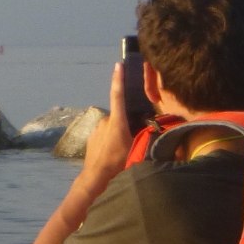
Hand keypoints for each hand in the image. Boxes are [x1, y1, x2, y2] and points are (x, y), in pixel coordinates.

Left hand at [77, 62, 135, 196]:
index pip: (118, 96)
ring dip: (119, 133)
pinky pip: (105, 133)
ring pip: (113, 126)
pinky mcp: (91, 136)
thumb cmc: (118, 162)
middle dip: (128, 124)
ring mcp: (96, 129)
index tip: (118, 66)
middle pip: (120, 117)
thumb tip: (152, 127)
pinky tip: (114, 152)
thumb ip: (144, 135)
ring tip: (123, 150)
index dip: (118, 80)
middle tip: (133, 140)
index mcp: (116, 121)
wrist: (95, 177)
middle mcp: (104, 121)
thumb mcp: (137, 148)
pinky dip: (111, 139)